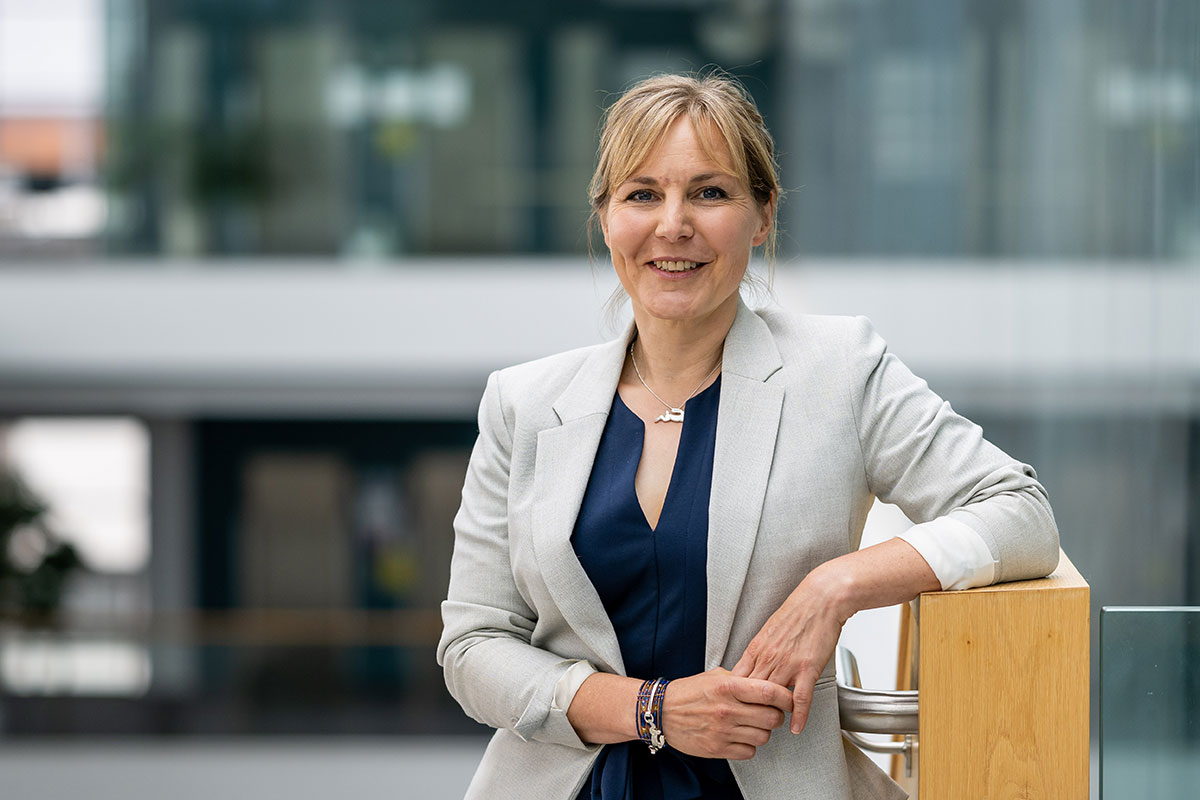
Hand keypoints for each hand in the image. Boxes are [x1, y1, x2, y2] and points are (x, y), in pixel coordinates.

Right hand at [660, 668, 791, 759]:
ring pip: (763, 737)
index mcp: (728, 687)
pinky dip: (749, 745)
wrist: (661, 712)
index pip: (770, 692)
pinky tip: (741, 735)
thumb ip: (741, 679)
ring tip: (753, 724)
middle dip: (777, 716)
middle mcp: (727, 710)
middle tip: (771, 712)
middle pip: (772, 717)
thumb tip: (765, 683)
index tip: (789, 698)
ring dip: (763, 731)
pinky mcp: (717, 748)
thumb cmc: (688, 692)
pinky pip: (749, 752)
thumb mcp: (715, 676)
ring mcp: (723, 731)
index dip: (786, 696)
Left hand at [730, 567, 847, 734]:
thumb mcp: (770, 628)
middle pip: (751, 692)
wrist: (821, 598)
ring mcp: (787, 664)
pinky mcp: (808, 667)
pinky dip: (798, 715)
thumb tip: (754, 661)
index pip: (738, 679)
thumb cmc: (798, 610)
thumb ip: (761, 648)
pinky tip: (796, 726)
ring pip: (772, 697)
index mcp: (757, 647)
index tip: (734, 707)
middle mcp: (768, 657)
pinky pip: (800, 697)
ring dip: (771, 715)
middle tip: (749, 723)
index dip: (735, 697)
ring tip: (771, 727)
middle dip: (748, 710)